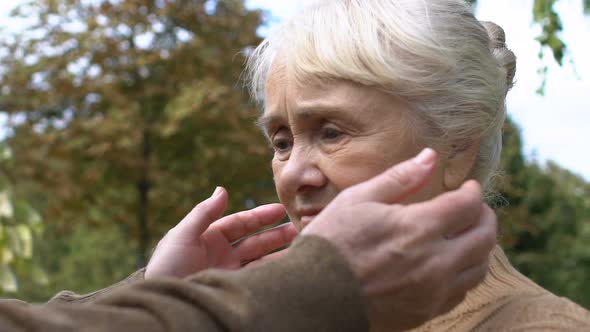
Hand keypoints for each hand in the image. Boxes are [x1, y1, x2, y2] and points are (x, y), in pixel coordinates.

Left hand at [145, 187, 297, 278]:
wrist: (167, 302)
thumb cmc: (167, 266)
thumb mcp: (182, 235)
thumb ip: (204, 212)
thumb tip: (222, 188)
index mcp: (210, 237)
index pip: (241, 223)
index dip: (260, 216)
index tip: (280, 209)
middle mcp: (222, 255)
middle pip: (255, 242)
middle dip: (277, 234)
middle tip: (300, 228)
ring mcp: (229, 273)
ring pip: (260, 261)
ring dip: (280, 253)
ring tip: (302, 247)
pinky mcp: (233, 290)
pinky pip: (257, 279)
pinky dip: (273, 273)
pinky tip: (288, 268)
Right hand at [302, 148, 496, 331]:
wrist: (313, 296)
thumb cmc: (332, 242)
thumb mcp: (359, 199)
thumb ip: (400, 178)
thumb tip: (430, 157)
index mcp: (419, 228)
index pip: (468, 206)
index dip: (473, 192)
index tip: (468, 188)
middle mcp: (435, 262)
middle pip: (485, 237)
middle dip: (485, 217)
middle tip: (474, 209)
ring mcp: (432, 292)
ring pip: (478, 268)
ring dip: (479, 247)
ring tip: (465, 235)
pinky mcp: (425, 312)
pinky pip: (460, 293)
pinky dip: (464, 274)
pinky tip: (449, 264)